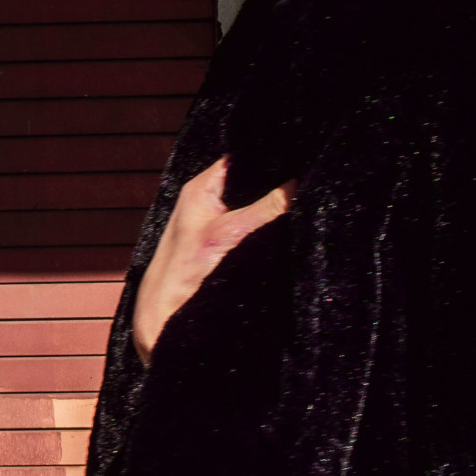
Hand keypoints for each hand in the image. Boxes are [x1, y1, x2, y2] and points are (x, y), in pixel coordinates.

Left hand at [132, 157, 293, 364]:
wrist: (164, 318)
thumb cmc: (184, 272)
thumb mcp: (230, 234)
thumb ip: (267, 208)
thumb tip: (300, 184)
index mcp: (202, 187)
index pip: (243, 159)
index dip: (271, 157)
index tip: (303, 156)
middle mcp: (208, 200)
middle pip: (252, 183)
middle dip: (278, 184)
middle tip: (311, 183)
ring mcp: (217, 223)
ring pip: (256, 206)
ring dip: (276, 209)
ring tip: (306, 203)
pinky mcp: (226, 246)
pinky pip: (254, 229)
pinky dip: (269, 229)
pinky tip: (290, 229)